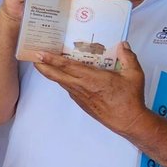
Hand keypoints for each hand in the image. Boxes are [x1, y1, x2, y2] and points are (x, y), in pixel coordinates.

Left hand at [31, 42, 147, 133]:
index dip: (51, 59)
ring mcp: (80, 96)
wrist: (128, 121)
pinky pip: (69, 88)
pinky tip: (64, 75)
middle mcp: (82, 87)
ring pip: (61, 82)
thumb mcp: (134, 74)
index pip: (67, 66)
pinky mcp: (82, 102)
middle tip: (32, 56)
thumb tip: (123, 44)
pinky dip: (63, 80)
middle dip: (42, 65)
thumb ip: (128, 57)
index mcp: (92, 78)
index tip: (39, 53)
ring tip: (45, 62)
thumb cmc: (130, 99)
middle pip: (56, 75)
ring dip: (51, 72)